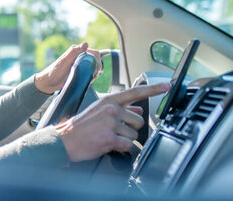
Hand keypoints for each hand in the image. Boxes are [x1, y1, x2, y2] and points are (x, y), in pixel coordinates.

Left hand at [34, 43, 101, 93]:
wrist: (48, 83)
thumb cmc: (54, 71)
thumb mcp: (64, 61)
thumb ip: (74, 52)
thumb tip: (86, 44)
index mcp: (76, 51)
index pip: (94, 53)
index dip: (97, 60)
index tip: (96, 68)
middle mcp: (78, 57)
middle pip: (95, 60)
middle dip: (97, 67)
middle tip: (94, 75)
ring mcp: (79, 64)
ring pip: (93, 66)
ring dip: (95, 72)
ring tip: (91, 78)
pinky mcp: (79, 72)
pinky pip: (89, 72)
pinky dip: (92, 76)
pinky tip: (89, 80)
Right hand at [56, 82, 170, 161]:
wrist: (65, 140)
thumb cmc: (81, 126)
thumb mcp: (98, 111)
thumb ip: (120, 109)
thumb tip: (138, 110)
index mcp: (109, 101)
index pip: (135, 92)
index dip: (153, 89)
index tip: (167, 85)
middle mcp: (111, 109)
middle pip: (139, 120)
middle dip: (131, 128)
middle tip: (115, 131)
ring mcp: (110, 123)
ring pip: (134, 135)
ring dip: (124, 139)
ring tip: (108, 137)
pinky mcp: (110, 138)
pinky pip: (127, 145)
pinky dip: (120, 148)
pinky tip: (107, 144)